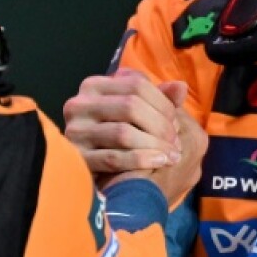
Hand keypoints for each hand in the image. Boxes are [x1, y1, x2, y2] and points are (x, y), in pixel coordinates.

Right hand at [63, 68, 203, 197]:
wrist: (91, 172)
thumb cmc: (118, 135)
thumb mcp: (137, 113)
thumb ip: (159, 99)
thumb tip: (181, 87)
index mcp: (94, 86)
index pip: (136, 84)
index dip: (163, 103)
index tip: (177, 122)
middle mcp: (79, 104)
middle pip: (131, 106)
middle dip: (160, 125)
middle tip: (177, 143)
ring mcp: (75, 131)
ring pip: (123, 133)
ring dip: (155, 145)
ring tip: (172, 156)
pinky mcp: (77, 158)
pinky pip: (113, 158)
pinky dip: (141, 160)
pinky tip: (159, 163)